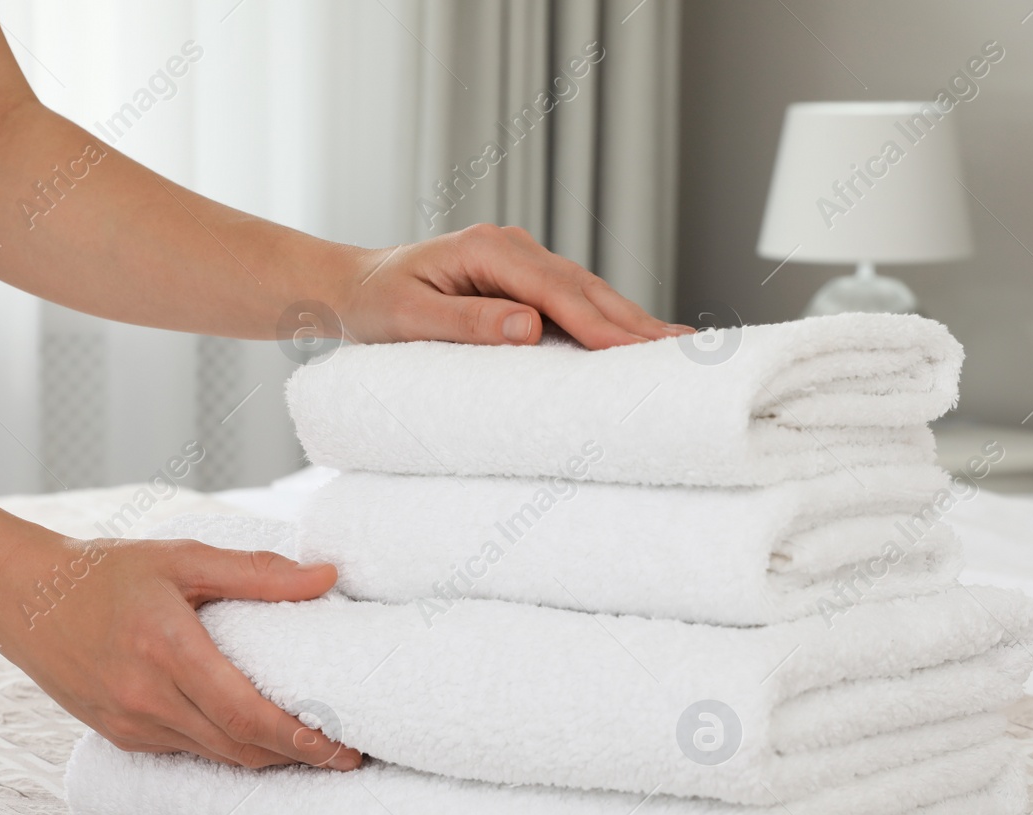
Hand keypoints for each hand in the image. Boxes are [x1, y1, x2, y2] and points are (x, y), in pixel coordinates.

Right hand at [0, 532, 359, 769]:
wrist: (22, 598)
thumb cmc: (106, 572)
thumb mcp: (183, 556)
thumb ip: (257, 571)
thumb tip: (326, 577)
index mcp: (166, 648)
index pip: (244, 712)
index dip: (298, 736)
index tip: (342, 746)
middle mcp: (146, 696)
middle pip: (238, 745)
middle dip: (298, 756)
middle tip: (350, 755)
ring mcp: (130, 722)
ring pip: (216, 756)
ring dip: (268, 759)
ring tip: (317, 751)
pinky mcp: (120, 735)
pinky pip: (188, 752)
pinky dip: (228, 750)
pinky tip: (260, 742)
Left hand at [335, 223, 693, 349]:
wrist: (351, 287)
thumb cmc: (374, 304)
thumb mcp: (409, 318)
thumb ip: (468, 322)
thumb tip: (529, 327)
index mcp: (487, 249)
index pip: (555, 291)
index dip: (598, 323)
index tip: (635, 350)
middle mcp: (512, 247)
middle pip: (583, 288)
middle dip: (632, 322)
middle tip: (681, 351)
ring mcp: (521, 261)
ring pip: (586, 292)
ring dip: (628, 321)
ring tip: (675, 347)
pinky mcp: (522, 280)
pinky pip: (572, 300)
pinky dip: (606, 320)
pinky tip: (635, 339)